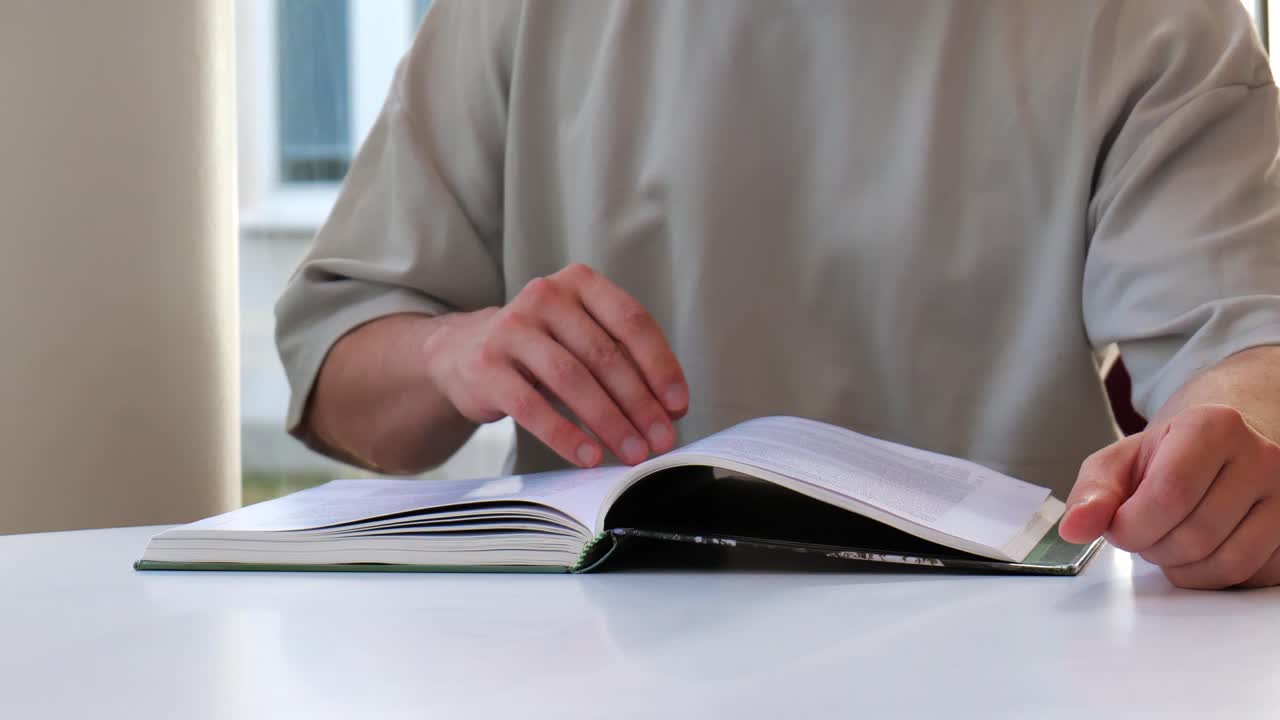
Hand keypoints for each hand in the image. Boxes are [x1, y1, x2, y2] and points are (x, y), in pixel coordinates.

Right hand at [423, 263, 687, 467]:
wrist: (463, 353)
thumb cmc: (541, 350)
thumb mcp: (581, 339)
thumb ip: (623, 362)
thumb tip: (670, 410)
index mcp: (579, 282)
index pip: (632, 321)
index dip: (660, 366)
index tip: (678, 406)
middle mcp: (545, 296)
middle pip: (604, 355)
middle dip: (639, 404)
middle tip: (660, 440)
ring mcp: (511, 328)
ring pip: (571, 379)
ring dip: (608, 421)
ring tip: (631, 452)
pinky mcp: (485, 365)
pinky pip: (532, 407)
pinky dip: (565, 435)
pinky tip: (588, 456)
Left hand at [1059, 404, 1279, 588]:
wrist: (1226, 447)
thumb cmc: (1168, 455)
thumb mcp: (1120, 462)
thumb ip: (1093, 493)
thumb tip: (1074, 528)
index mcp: (1213, 426)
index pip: (1170, 495)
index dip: (1133, 525)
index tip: (1119, 528)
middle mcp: (1263, 456)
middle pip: (1195, 536)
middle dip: (1154, 547)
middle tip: (1146, 530)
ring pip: (1227, 565)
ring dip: (1182, 568)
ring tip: (1170, 539)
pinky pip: (1251, 579)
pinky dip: (1213, 577)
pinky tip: (1203, 549)